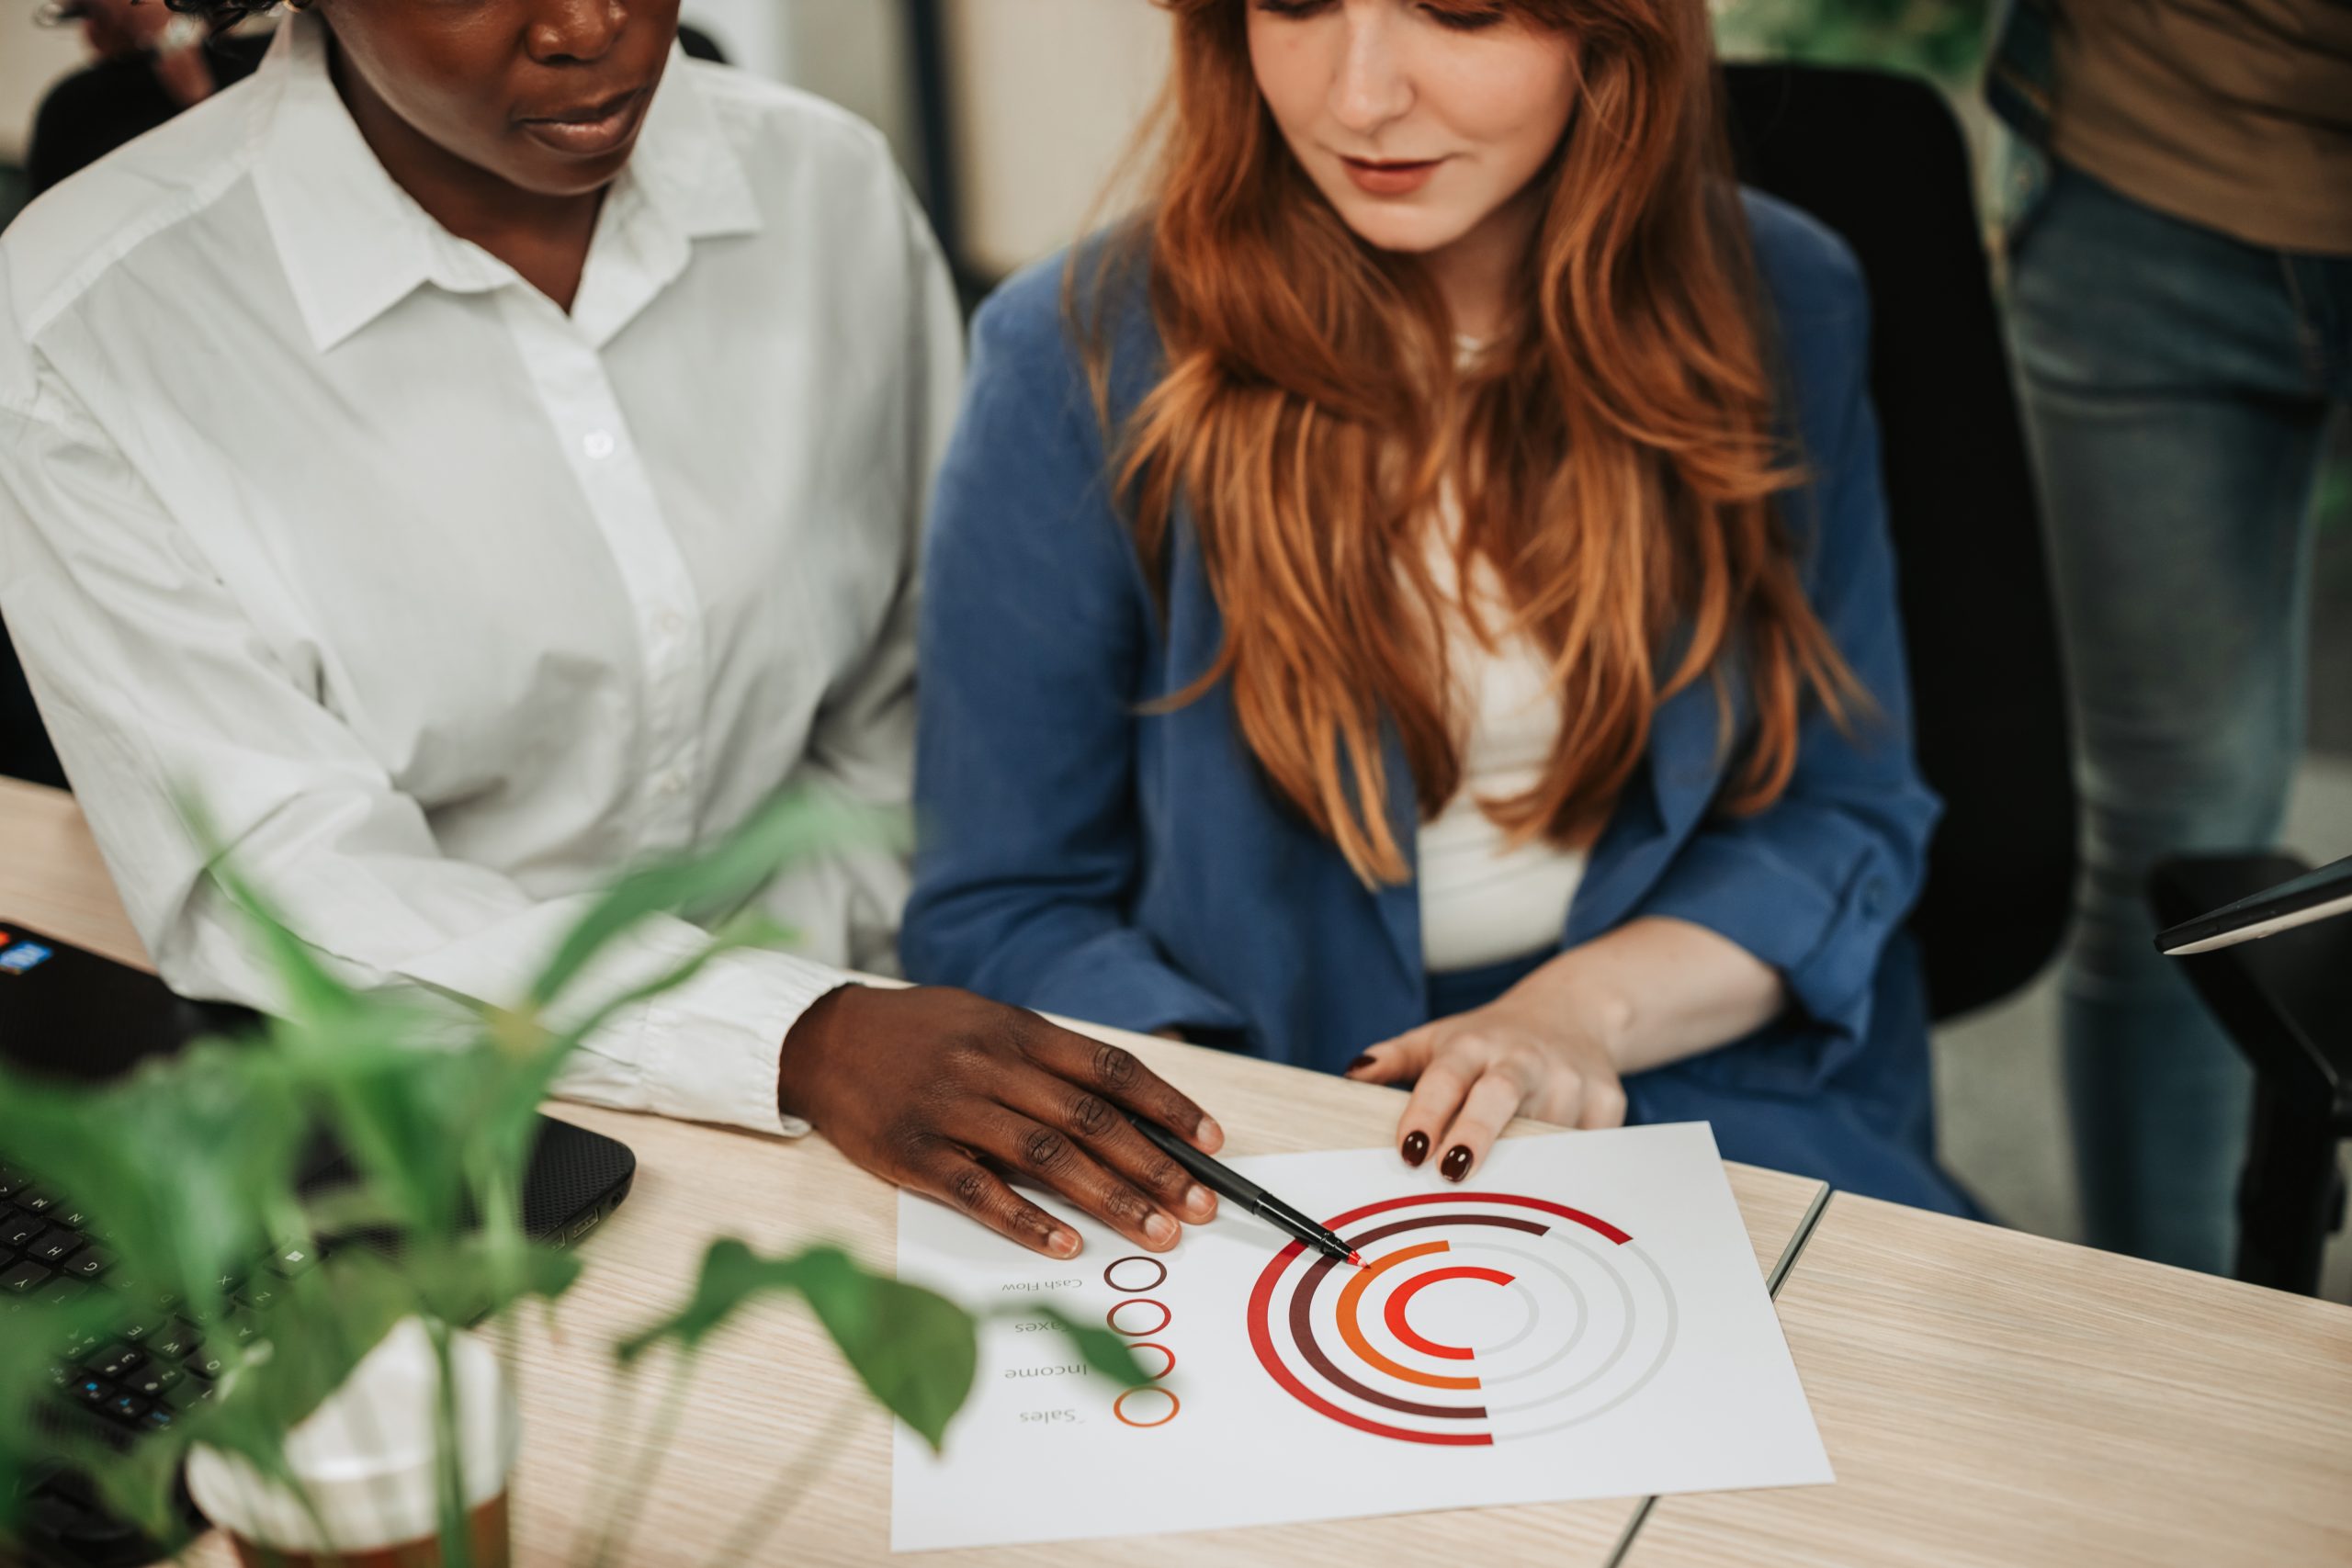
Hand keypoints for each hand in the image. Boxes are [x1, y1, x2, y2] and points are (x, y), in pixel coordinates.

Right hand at [778, 985, 1224, 1258]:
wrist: (824, 1039)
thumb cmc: (921, 1035)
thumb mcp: (988, 1023)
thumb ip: (1049, 1061)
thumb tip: (1128, 1109)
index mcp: (1018, 1032)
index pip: (1111, 1069)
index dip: (1168, 1106)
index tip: (1211, 1143)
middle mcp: (991, 1066)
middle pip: (1090, 1119)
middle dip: (1154, 1166)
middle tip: (1200, 1206)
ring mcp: (951, 1110)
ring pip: (1045, 1157)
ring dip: (1109, 1198)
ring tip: (1156, 1231)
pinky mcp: (913, 1153)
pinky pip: (979, 1191)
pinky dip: (1027, 1219)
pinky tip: (1067, 1243)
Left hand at [1345, 969, 1627, 1181]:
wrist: (1574, 1012)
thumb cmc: (1491, 1039)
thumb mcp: (1438, 1039)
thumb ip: (1393, 1060)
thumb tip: (1351, 1077)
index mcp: (1474, 1044)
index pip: (1445, 1077)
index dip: (1426, 1113)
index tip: (1410, 1150)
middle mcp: (1523, 1057)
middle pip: (1500, 1094)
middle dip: (1476, 1132)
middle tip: (1452, 1174)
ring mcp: (1570, 1079)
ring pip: (1545, 1133)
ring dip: (1521, 1165)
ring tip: (1502, 1193)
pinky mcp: (1607, 1101)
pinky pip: (1584, 1148)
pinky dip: (1565, 1169)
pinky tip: (1549, 1180)